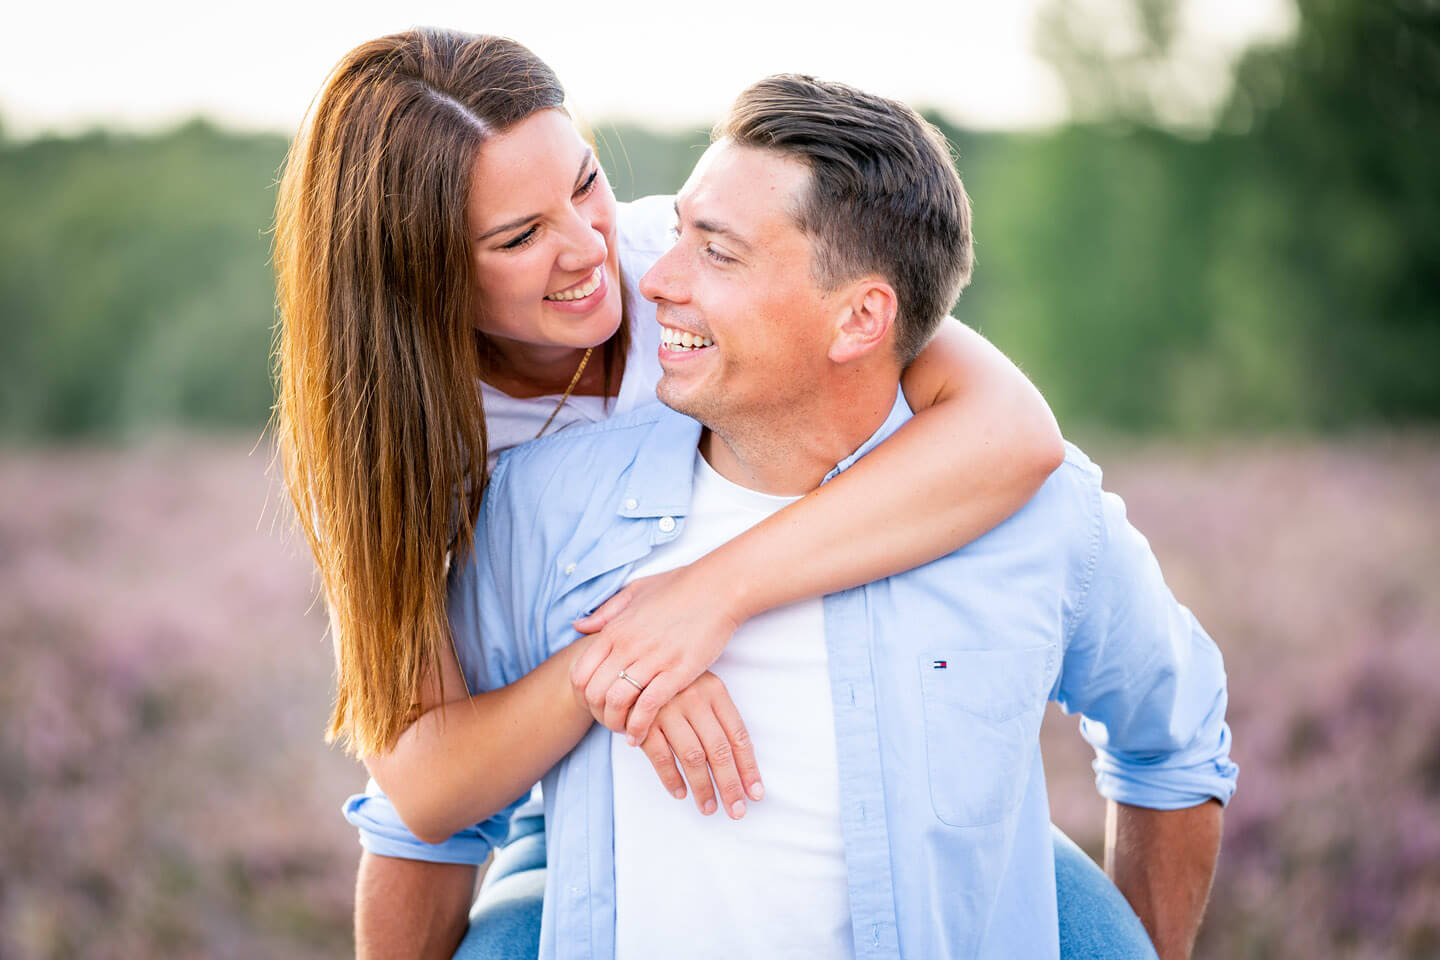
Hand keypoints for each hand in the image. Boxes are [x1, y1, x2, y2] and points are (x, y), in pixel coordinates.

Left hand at [570, 563, 744, 744]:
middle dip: (596, 714)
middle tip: (608, 722)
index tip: (594, 705)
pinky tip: (639, 736)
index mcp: (615, 629)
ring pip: (616, 702)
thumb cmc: (679, 587)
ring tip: (623, 731)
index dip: (581, 696)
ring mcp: (652, 659)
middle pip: (594, 692)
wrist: (718, 587)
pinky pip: (647, 706)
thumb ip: (606, 612)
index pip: (580, 673)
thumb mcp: (635, 591)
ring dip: (615, 724)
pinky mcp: (677, 672)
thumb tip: (578, 626)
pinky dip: (638, 727)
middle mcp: (628, 645)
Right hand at [634, 672, 763, 818]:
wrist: (625, 672)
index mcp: (715, 691)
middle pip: (719, 750)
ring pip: (692, 757)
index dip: (748, 768)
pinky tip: (680, 793)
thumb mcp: (699, 690)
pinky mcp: (643, 721)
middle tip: (736, 811)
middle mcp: (694, 698)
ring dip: (702, 787)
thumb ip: (717, 719)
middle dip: (730, 785)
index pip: (738, 735)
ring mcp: (668, 709)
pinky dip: (672, 779)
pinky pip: (661, 757)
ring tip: (708, 808)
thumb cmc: (671, 687)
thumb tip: (741, 767)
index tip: (756, 793)